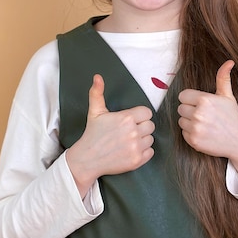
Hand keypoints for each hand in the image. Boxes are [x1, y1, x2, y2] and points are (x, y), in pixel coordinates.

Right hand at [67, 74, 154, 196]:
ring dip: (142, 140)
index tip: (131, 120)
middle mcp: (133, 132)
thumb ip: (97, 92)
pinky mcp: (137, 160)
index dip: (140, 116)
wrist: (87, 159)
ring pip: (151, 139)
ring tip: (129, 141)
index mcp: (126, 118)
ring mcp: (136, 147)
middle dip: (141, 127)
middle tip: (129, 131)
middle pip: (150, 126)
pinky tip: (131, 150)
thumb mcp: (95, 111)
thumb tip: (97, 77)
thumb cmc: (92, 134)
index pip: (147, 113)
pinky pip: (150, 152)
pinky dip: (143, 152)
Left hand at [177, 61, 237, 185]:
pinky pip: (183, 133)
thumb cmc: (233, 116)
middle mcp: (199, 114)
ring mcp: (196, 128)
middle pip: (181, 108)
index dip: (190, 99)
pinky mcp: (194, 141)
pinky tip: (203, 133)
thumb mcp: (228, 96)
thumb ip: (223, 78)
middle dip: (189, 110)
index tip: (199, 104)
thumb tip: (229, 61)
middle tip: (203, 115)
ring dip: (189, 122)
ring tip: (204, 124)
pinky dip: (191, 134)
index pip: (183, 96)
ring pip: (181, 121)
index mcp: (205, 100)